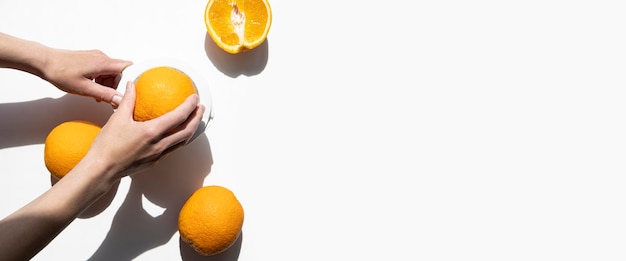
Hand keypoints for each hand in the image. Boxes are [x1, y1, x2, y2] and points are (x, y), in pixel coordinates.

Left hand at [41, 49, 131, 105]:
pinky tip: (91, 88)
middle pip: (120, 72)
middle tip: (110, 98)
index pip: (128, 67)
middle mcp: (102, 57)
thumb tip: (120, 100)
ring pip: (111, 72)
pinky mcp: (89, 59)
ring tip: (97, 95)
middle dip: (117, 86)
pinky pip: (102, 70)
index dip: (133, 79)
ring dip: (108, 84)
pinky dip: (101, 80)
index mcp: (103, 63)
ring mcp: (95, 57)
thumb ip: (105, 95)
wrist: (43, 61)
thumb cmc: (60, 72)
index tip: (133, 91)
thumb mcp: (84, 88)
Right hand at [86, 81, 205, 180]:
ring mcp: (158, 155)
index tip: (195, 98)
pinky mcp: (155, 162)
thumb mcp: (118, 118)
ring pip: (182, 142)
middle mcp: (159, 144)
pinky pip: (173, 149)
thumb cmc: (107, 146)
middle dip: (197, 118)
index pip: (178, 117)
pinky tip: (176, 134)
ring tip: (193, 120)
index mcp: (151, 132)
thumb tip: (132, 86)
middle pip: (187, 131)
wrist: (102, 169)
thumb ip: (128, 100)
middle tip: (200, 108)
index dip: (190, 106)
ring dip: (191, 130)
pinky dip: (179, 139)